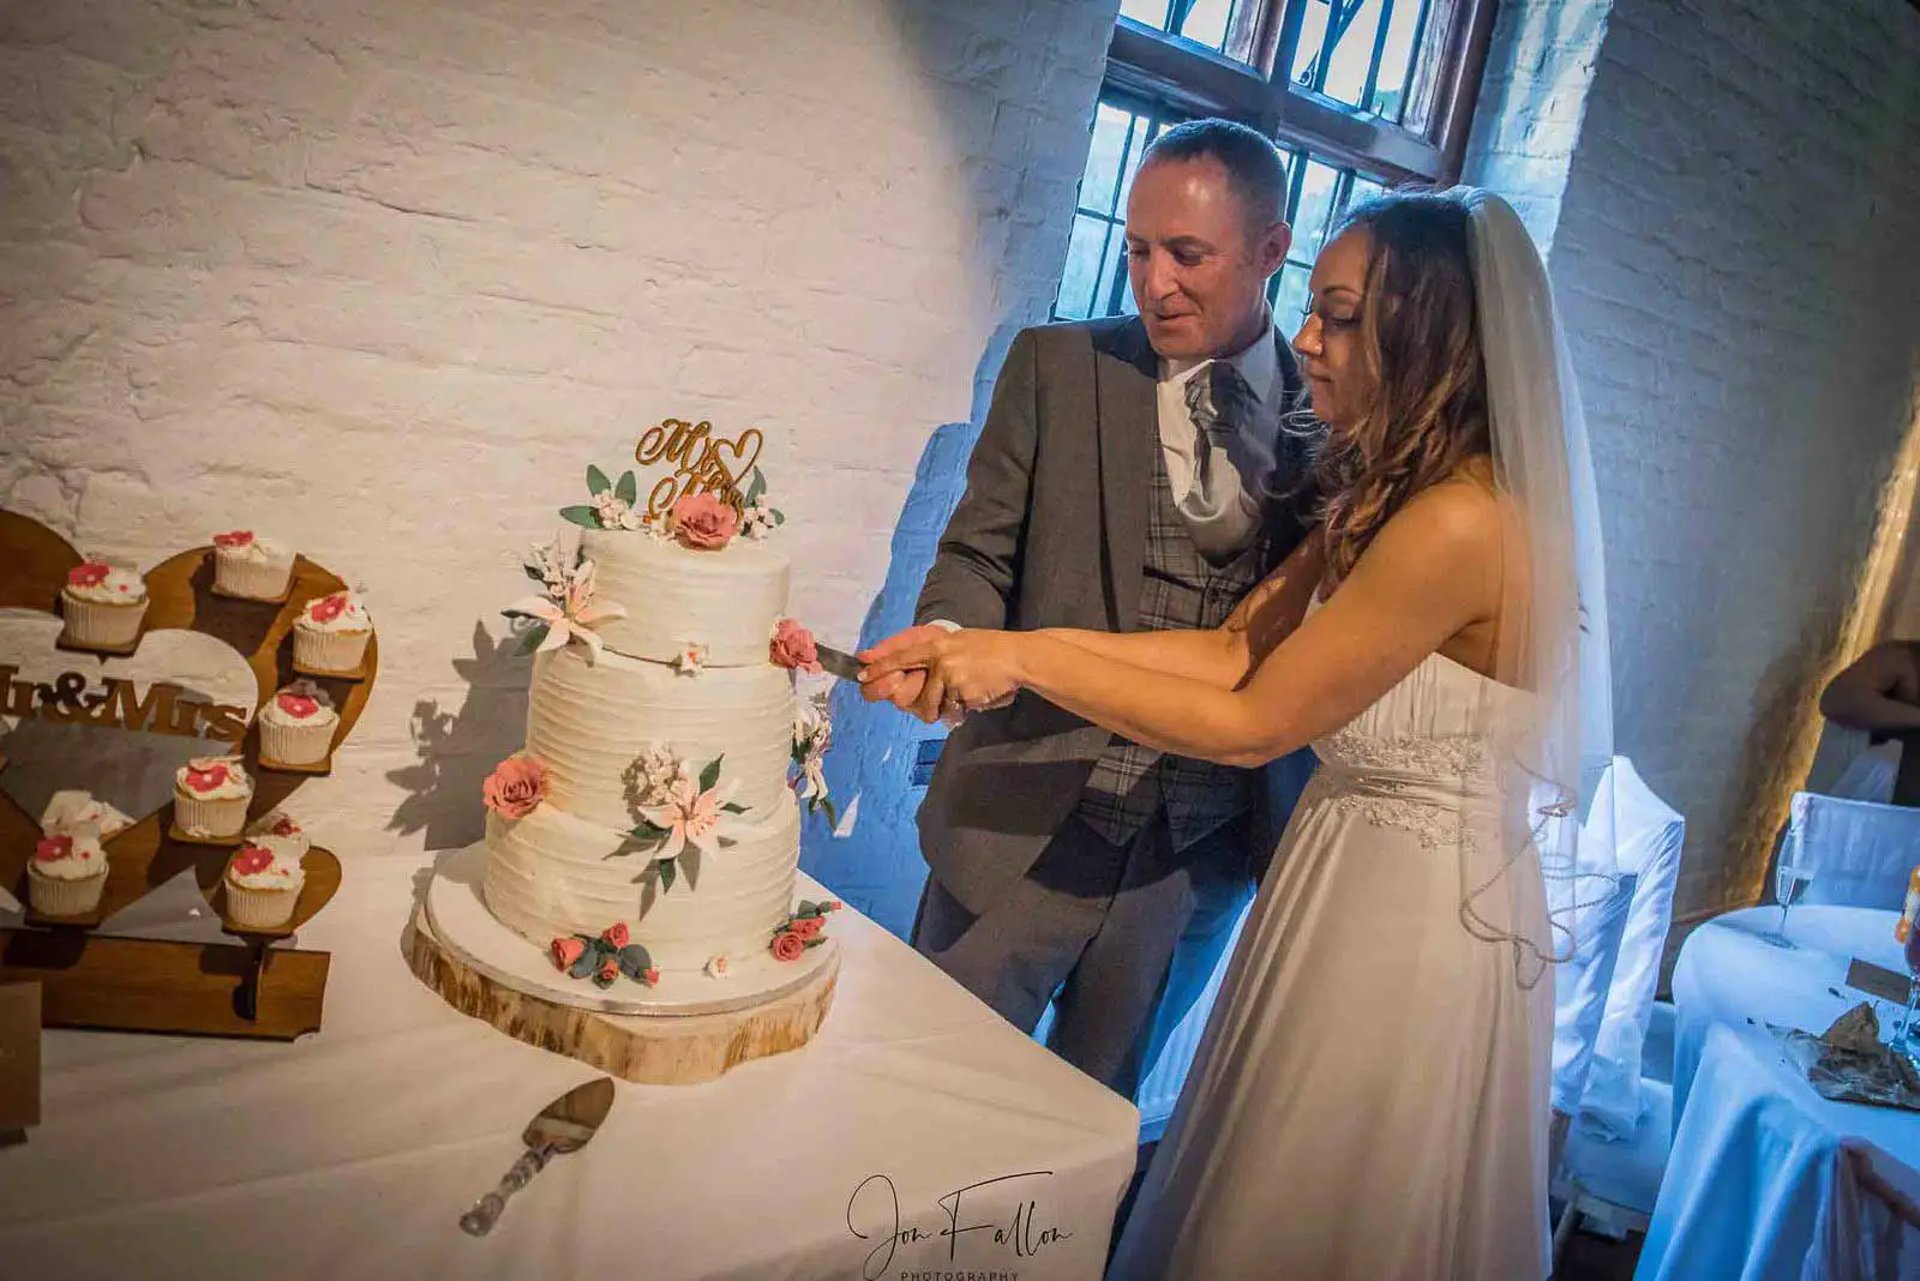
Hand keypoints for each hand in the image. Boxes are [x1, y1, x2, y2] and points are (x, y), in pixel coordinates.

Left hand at [860, 629, 1024, 724]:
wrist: (1017, 658)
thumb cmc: (989, 650)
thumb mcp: (957, 642)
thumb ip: (933, 654)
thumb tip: (905, 668)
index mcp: (936, 643)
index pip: (900, 656)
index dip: (880, 667)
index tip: (862, 676)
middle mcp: (938, 658)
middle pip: (907, 692)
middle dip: (912, 702)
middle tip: (927, 705)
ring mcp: (949, 675)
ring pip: (931, 704)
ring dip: (944, 706)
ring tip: (965, 692)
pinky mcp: (960, 691)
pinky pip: (952, 708)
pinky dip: (962, 706)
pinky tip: (977, 693)